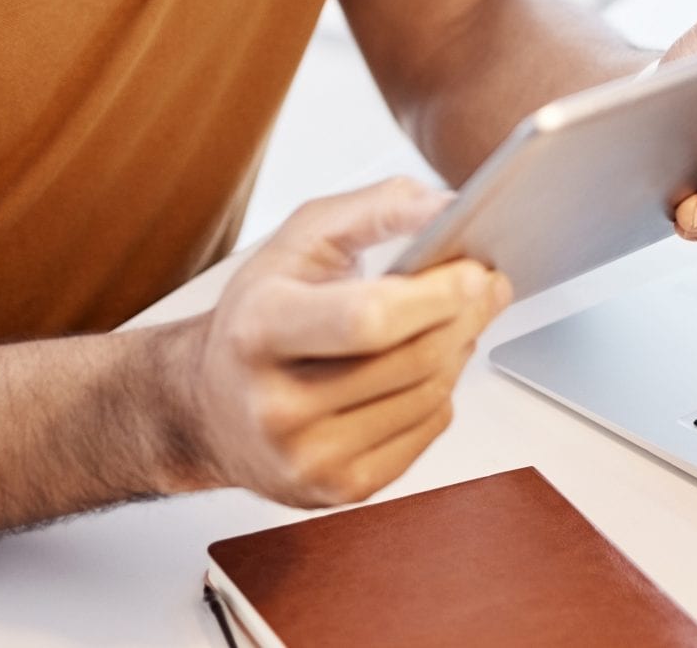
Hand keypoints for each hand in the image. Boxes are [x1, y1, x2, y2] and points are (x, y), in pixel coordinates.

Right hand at [169, 176, 511, 508]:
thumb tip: (444, 206)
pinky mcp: (338, 489)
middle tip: (488, 285)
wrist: (207, 406)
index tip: (475, 271)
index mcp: (261, 329)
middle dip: (466, 315)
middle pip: (410, 360)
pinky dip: (442, 393)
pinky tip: (426, 367)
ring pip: (428, 396)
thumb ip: (374, 209)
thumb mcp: (299, 241)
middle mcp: (276, 404)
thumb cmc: (258, 317)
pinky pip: (426, 433)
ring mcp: (307, 457)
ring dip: (459, 350)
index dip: (435, 295)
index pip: (367, 320)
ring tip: (455, 320)